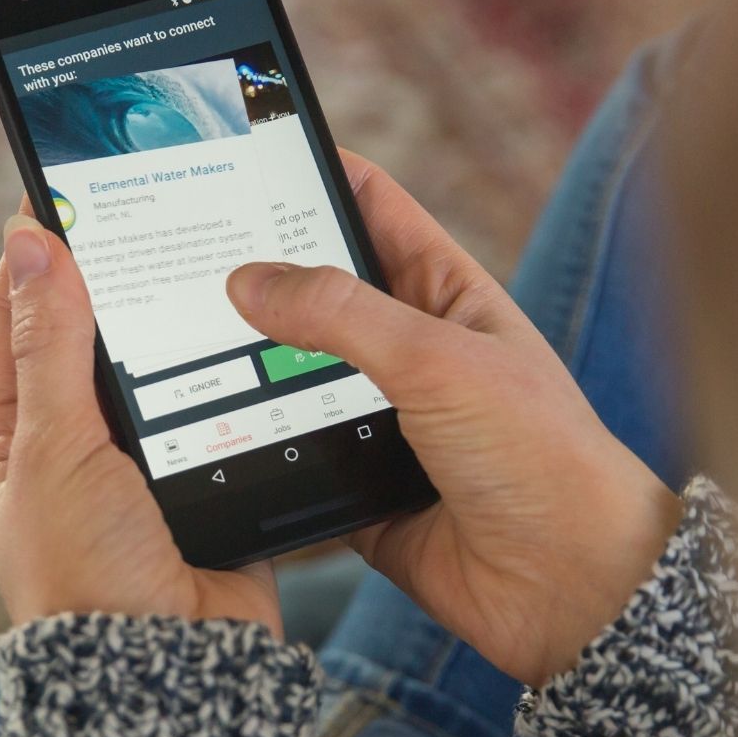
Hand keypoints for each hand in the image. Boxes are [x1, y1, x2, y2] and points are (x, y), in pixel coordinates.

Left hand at [0, 205, 278, 632]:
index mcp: (16, 439)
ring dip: (187, 324)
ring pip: (169, 365)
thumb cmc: (88, 579)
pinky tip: (261, 328)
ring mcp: (147, 466)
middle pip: (98, 337)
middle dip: (124, 280)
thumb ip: (49, 343)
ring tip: (212, 253)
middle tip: (156, 203)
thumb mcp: (55, 447)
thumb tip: (30, 242)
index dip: (39, 253)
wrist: (173, 675)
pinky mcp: (212, 480)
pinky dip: (240, 372)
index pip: (18, 319)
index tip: (68, 187)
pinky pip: (227, 407)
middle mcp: (78, 449)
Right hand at [226, 152, 680, 684]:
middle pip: (316, 299)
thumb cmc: (541, 457)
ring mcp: (383, 424)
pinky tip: (205, 439)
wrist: (570, 587)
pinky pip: (292, 463)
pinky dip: (257, 455)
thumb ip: (340, 315)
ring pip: (292, 383)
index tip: (242, 149)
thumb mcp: (438, 360)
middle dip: (255, 279)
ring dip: (246, 375)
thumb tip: (250, 279)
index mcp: (446, 296)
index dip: (313, 175)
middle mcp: (412, 355)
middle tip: (175, 254)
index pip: (370, 209)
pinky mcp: (360, 492)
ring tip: (167, 343)